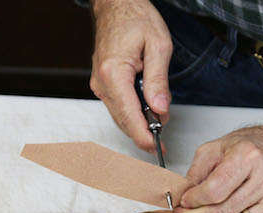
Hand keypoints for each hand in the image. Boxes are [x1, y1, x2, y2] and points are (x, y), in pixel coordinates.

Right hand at [90, 0, 172, 152]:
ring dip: (139, 124)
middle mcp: (101, 82)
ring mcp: (99, 84)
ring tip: (159, 124)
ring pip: (120, 116)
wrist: (118, 5)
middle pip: (123, 121)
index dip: (144, 136)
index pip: (129, 116)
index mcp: (113, 73)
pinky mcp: (102, 84)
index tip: (157, 147)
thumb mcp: (158, 46)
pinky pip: (118, 107)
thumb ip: (158, 81)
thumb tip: (160, 109)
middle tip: (162, 143)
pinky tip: (147, 113)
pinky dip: (132, 114)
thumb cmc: (136, 18)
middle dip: (144, 133)